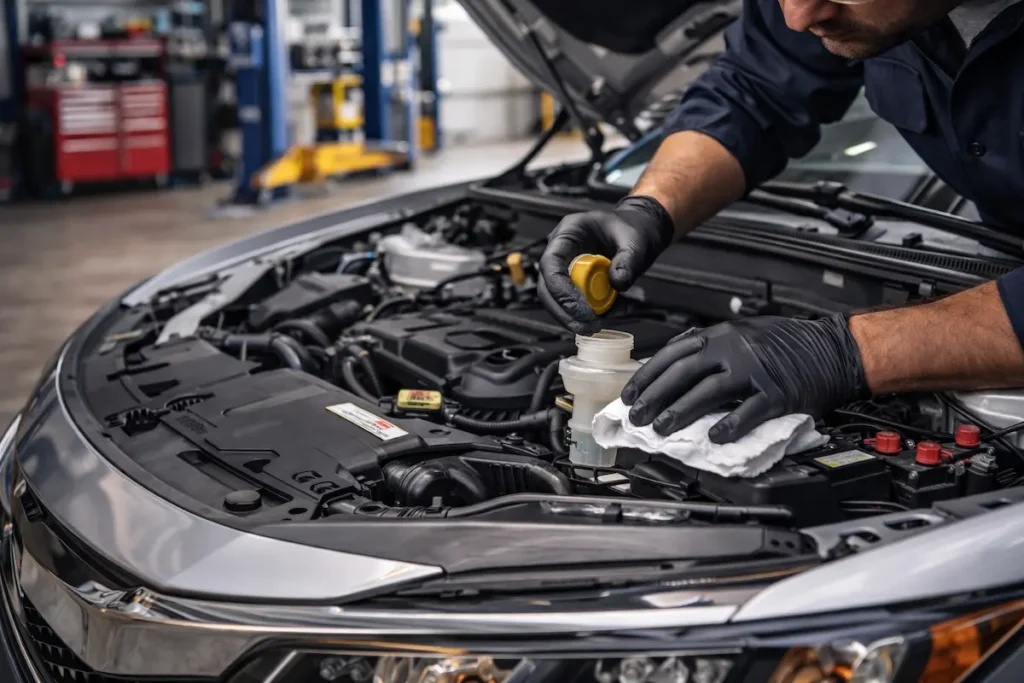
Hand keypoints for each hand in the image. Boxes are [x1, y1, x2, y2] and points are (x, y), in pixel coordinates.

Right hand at [539, 196, 674, 334]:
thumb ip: (628, 260)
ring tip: (599, 324)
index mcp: (568, 232)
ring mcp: (567, 267)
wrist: (639, 231)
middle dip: (564, 311)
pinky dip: (591, 313)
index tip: (582, 310)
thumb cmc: (633, 229)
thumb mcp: (635, 241)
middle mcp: (562, 251)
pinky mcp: (577, 282)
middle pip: (547, 287)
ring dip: (574, 317)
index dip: (561, 291)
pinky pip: (575, 303)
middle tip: (588, 325)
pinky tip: (613, 311)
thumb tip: (618, 284)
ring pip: (557, 300)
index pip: (550, 264)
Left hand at [621, 314, 869, 442]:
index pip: (673, 354)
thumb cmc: (787, 343)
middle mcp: (735, 349)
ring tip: (661, 429)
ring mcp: (756, 371)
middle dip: (654, 397)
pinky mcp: (778, 393)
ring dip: (680, 411)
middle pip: (684, 373)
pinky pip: (749, 411)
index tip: (630, 394)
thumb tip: (671, 368)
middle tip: (636, 416)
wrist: (833, 349)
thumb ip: (709, 347)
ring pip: (709, 392)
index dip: (647, 375)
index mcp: (722, 335)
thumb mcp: (742, 333)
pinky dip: (730, 425)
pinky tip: (714, 438)